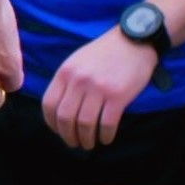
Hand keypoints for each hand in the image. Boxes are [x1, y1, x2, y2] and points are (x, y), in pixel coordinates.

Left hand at [41, 25, 154, 150]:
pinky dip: (105, 135)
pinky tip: (106, 139)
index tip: (58, 131)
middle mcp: (79, 81)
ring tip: (89, 144)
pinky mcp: (118, 95)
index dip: (52, 123)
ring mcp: (98, 89)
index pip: (49, 105)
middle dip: (67, 135)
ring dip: (86, 138)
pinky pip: (107, 123)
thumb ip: (67, 82)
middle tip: (74, 143)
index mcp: (65, 73)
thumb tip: (59, 109)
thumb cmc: (105, 53)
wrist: (135, 40)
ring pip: (85, 123)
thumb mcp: (77, 61)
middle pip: (65, 118)